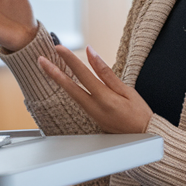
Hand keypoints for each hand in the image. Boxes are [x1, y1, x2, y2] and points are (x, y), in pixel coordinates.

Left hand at [38, 45, 152, 134]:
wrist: (144, 137)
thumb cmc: (139, 113)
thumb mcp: (127, 90)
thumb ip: (106, 72)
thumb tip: (92, 54)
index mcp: (105, 99)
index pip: (83, 74)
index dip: (70, 59)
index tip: (59, 48)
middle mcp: (94, 108)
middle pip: (69, 87)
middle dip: (53, 72)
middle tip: (40, 60)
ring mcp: (91, 114)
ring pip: (70, 94)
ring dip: (58, 79)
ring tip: (47, 66)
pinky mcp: (91, 117)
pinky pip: (76, 100)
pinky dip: (68, 88)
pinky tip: (63, 80)